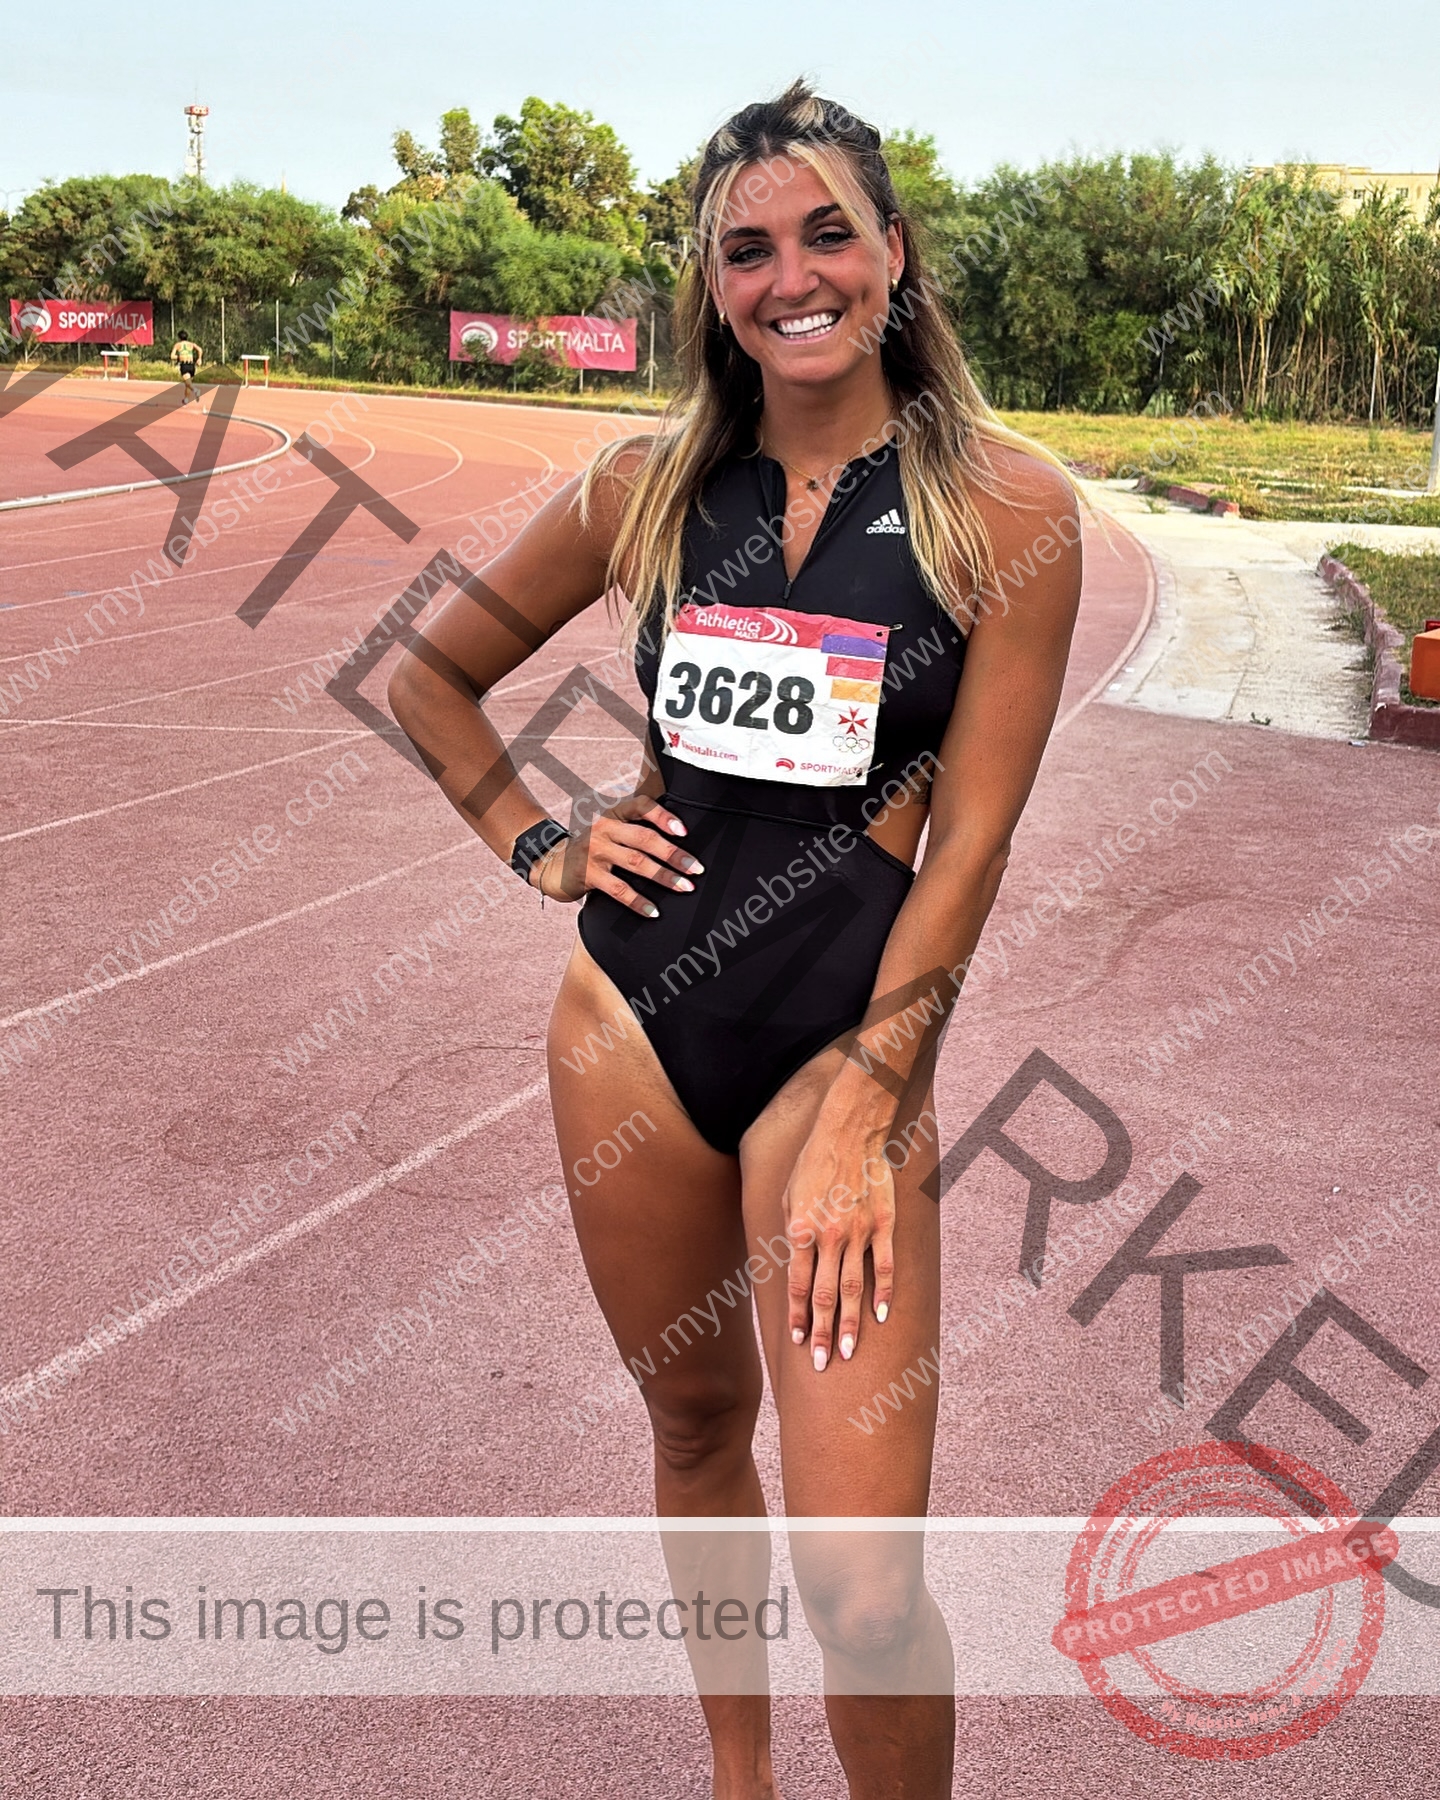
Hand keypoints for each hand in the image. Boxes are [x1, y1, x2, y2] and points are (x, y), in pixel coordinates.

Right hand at [532, 797, 701, 917]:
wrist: (552, 864)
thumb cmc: (594, 849)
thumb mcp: (610, 831)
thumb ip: (636, 828)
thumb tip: (681, 836)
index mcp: (614, 814)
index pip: (641, 806)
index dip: (664, 816)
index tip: (685, 831)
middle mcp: (604, 828)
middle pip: (645, 838)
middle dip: (674, 854)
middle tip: (697, 868)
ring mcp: (595, 851)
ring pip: (636, 863)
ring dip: (664, 876)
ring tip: (685, 887)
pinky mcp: (588, 874)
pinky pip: (619, 889)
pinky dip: (638, 901)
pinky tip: (654, 911)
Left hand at [783, 1109, 895, 1370]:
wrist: (849, 1132)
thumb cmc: (813, 1162)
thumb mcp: (787, 1196)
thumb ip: (790, 1232)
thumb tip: (790, 1265)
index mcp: (801, 1230)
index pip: (798, 1286)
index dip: (798, 1317)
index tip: (798, 1343)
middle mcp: (829, 1236)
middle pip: (825, 1296)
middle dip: (821, 1333)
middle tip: (821, 1365)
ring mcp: (859, 1232)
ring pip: (853, 1288)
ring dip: (849, 1324)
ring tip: (846, 1353)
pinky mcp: (884, 1224)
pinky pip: (884, 1266)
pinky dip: (883, 1292)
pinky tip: (880, 1316)